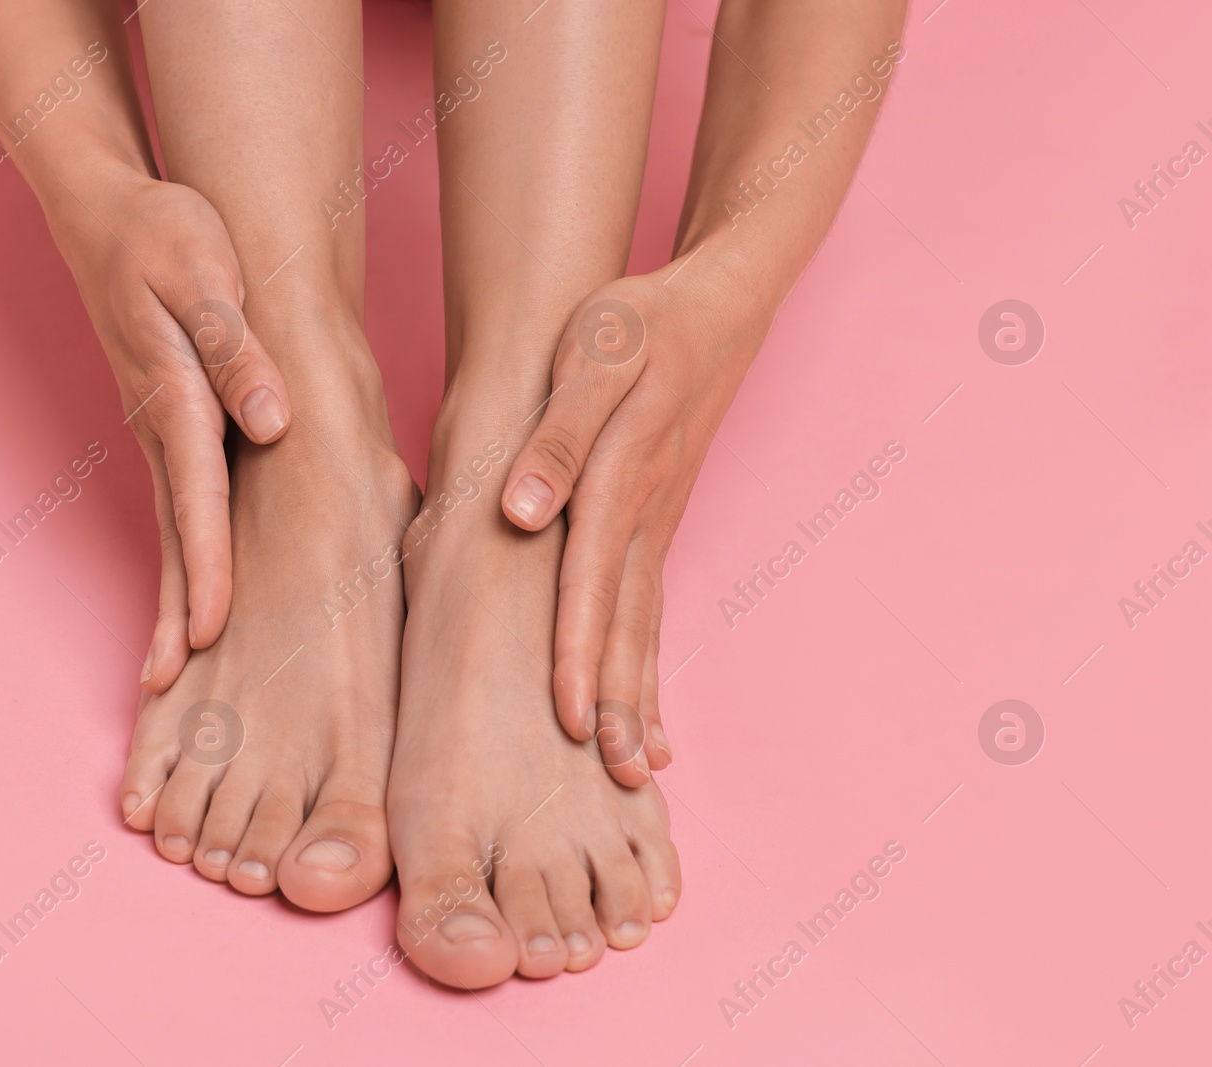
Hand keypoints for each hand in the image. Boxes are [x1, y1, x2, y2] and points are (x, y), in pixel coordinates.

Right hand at [48, 163, 292, 691]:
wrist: (111, 210)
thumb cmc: (164, 236)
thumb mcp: (206, 275)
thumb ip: (235, 349)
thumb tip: (269, 421)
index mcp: (174, 397)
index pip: (198, 499)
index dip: (209, 568)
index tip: (211, 632)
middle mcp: (159, 427)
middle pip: (174, 535)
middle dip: (173, 612)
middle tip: (165, 689)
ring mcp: (157, 430)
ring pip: (171, 527)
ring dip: (171, 596)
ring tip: (167, 671)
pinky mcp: (166, 424)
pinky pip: (177, 503)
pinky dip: (181, 556)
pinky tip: (190, 590)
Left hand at [501, 261, 771, 785]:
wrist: (718, 303)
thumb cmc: (641, 324)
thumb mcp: (592, 354)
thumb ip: (558, 432)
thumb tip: (523, 510)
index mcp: (621, 477)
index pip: (591, 581)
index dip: (579, 651)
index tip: (572, 719)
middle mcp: (645, 515)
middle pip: (628, 624)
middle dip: (622, 703)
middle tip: (618, 783)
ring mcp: (658, 524)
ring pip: (647, 625)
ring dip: (644, 697)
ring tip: (641, 771)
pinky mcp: (658, 523)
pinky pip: (654, 607)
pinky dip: (653, 665)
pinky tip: (655, 713)